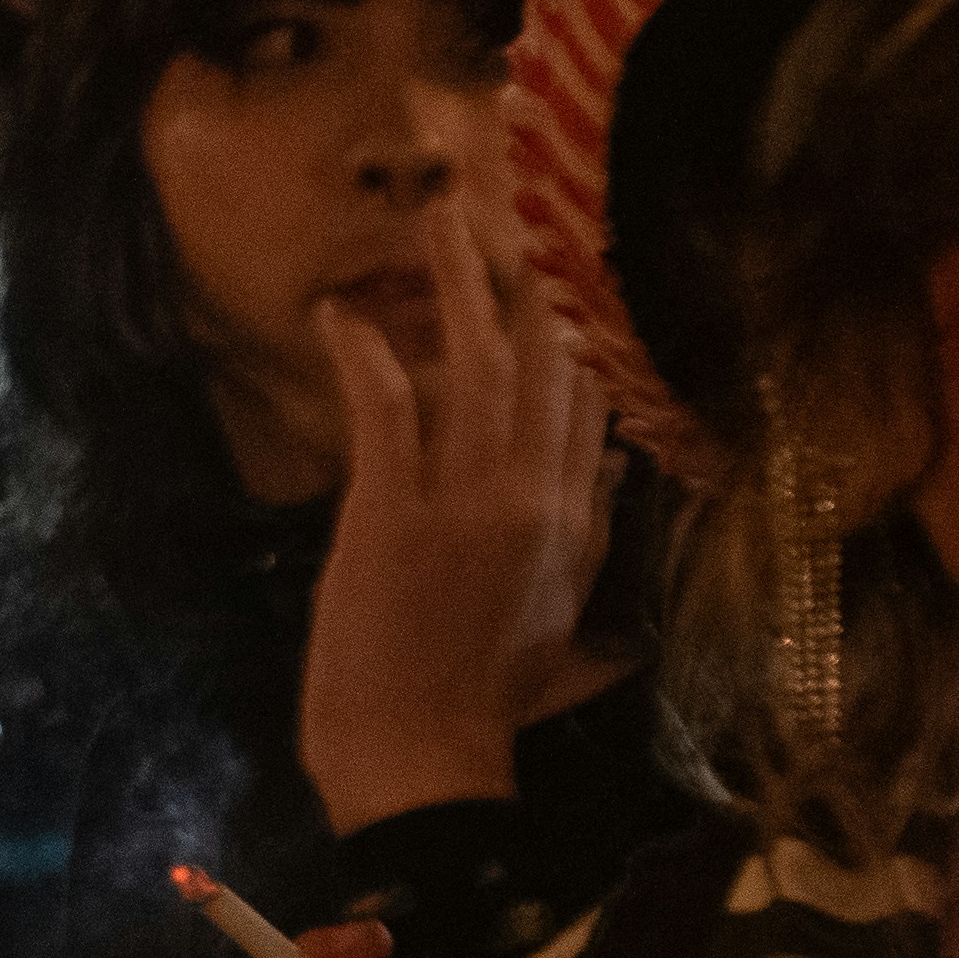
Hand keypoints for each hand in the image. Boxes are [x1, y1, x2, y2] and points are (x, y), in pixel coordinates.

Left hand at [297, 195, 619, 834]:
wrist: (423, 763)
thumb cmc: (482, 710)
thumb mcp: (563, 625)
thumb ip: (590, 537)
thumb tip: (615, 459)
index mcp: (574, 524)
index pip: (592, 399)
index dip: (585, 321)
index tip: (574, 253)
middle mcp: (533, 496)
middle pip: (547, 360)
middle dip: (533, 271)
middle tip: (516, 194)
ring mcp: (465, 498)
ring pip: (477, 360)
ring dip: (453, 278)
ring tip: (439, 211)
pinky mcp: (392, 510)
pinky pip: (388, 406)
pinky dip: (366, 353)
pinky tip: (343, 312)